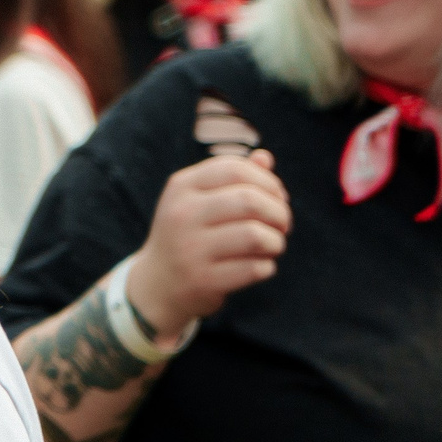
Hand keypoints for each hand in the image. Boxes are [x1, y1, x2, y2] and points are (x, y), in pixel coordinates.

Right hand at [126, 149, 290, 337]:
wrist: (158, 284)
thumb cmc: (190, 234)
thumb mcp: (200, 200)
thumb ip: (232, 177)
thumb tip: (266, 158)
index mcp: (181, 187)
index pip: (235, 169)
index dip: (268, 181)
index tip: (278, 198)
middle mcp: (181, 214)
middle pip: (249, 200)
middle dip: (279, 212)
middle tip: (283, 225)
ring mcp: (189, 249)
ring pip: (256, 236)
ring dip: (276, 241)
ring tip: (273, 245)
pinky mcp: (202, 281)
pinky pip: (254, 268)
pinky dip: (267, 267)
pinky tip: (259, 266)